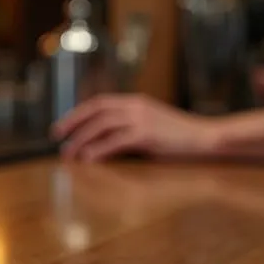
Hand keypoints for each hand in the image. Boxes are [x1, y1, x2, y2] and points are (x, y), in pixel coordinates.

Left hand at [51, 94, 210, 161]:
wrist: (207, 138)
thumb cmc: (181, 138)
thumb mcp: (153, 126)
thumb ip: (131, 128)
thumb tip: (106, 142)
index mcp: (136, 102)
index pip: (99, 103)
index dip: (78, 113)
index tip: (62, 127)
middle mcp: (136, 106)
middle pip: (95, 111)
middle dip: (72, 124)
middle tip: (56, 138)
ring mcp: (141, 120)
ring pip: (101, 127)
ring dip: (81, 141)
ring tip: (69, 155)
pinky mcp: (147, 136)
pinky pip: (115, 142)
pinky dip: (98, 151)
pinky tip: (88, 161)